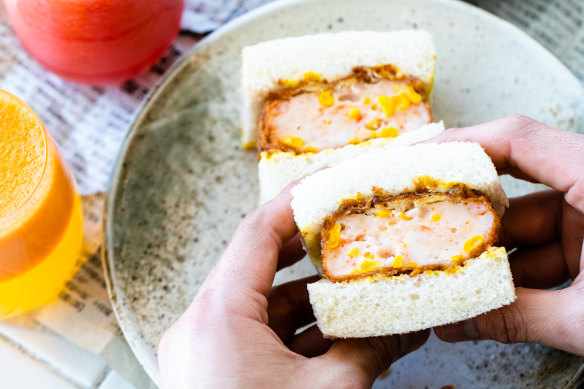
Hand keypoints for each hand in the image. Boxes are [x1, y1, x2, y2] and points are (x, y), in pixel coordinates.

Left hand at [158, 186, 428, 387]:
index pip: (256, 233)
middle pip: (259, 266)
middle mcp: (201, 323)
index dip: (295, 202)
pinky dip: (293, 331)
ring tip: (356, 288)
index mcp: (217, 314)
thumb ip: (367, 350)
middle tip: (352, 231)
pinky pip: (254, 335)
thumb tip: (408, 322)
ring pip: (260, 304)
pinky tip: (336, 336)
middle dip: (309, 251)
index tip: (330, 184)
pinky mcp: (212, 372)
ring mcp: (203, 349)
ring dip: (308, 298)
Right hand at [431, 115, 583, 355]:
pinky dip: (515, 278)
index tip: (417, 158)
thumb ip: (517, 318)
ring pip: (524, 231)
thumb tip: (454, 325)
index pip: (519, 141)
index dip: (462, 144)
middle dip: (464, 220)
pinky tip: (483, 302)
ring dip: (487, 259)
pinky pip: (545, 255)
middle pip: (512, 192)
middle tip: (418, 232)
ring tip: (444, 283)